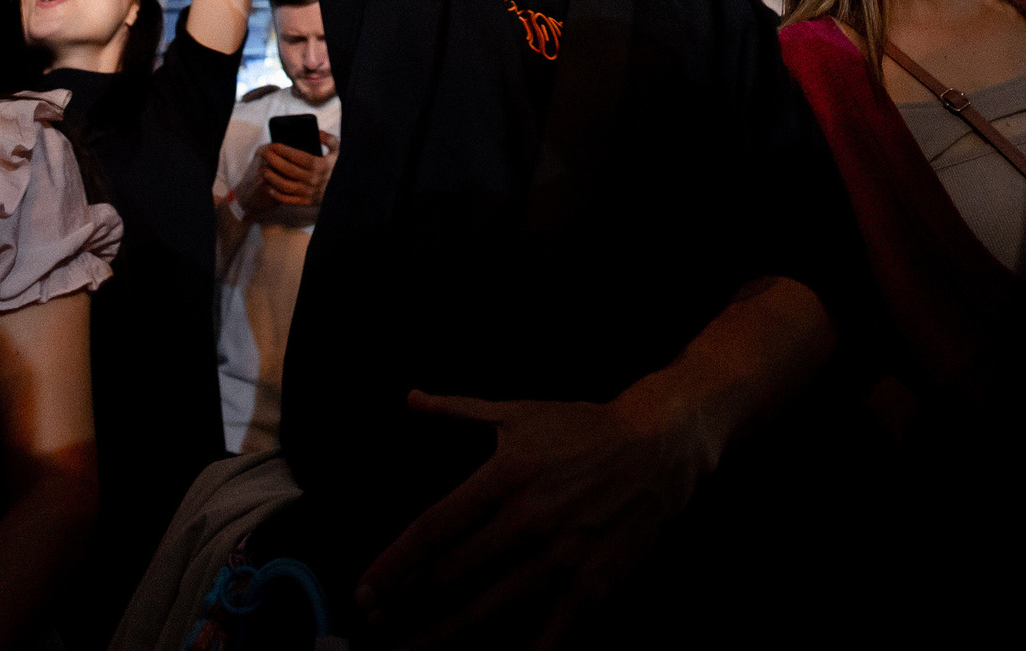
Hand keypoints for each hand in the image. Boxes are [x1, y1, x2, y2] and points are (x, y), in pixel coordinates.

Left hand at [258, 140, 333, 209]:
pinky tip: (270, 187)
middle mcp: (314, 180)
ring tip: (265, 169)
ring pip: (285, 186)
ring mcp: (309, 192)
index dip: (283, 150)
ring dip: (272, 177)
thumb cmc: (338, 168)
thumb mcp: (338, 152)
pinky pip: (288, 200)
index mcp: (320, 165)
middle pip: (288, 170)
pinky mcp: (306, 202)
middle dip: (273, 160)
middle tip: (265, 153)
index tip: (273, 144)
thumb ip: (330, 140)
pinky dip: (276, 194)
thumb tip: (317, 133)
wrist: (345, 192)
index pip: (297, 156)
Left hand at [357, 386, 713, 649]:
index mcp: (504, 476)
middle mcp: (528, 520)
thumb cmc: (585, 428)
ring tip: (410, 650)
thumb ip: (459, 409)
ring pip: (488, 609)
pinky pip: (550, 633)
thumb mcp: (519, 411)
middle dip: (406, 606)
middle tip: (376, 625)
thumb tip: (411, 399)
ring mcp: (561, 557)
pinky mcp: (592, 584)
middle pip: (451, 576)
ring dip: (442, 635)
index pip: (432, 531)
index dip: (393, 566)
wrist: (660, 445)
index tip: (364, 591)